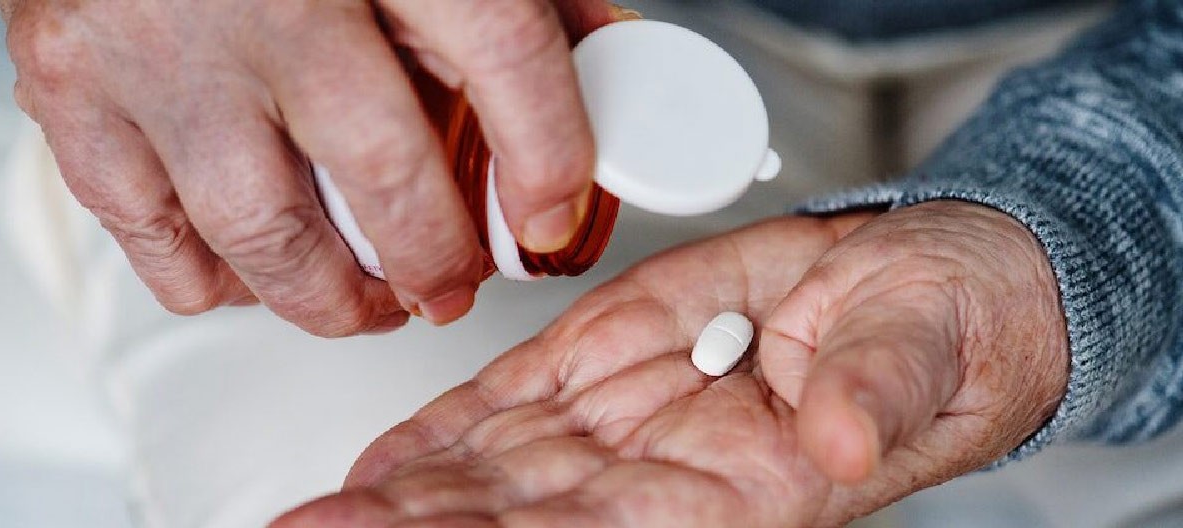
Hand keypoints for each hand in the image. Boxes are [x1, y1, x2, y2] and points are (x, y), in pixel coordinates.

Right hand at [1, 0, 616, 333]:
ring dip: (326, 298)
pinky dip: (208, 278)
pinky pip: (150, 234)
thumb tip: (606, 61)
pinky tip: (250, 270)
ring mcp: (157, 43)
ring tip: (361, 302)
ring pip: (259, 231)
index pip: (501, 51)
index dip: (547, 156)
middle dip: (431, 262)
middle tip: (447, 288)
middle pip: (379, 169)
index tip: (552, 217)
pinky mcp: (71, 82)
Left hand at [270, 201, 1067, 526]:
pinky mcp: (610, 363)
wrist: (922, 288)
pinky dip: (443, 437)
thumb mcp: (926, 350)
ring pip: (496, 473)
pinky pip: (514, 408)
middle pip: (519, 519)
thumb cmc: (940, 330)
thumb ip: (874, 393)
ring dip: (405, 498)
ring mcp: (630, 423)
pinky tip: (381, 468)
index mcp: (747, 493)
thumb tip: (840, 436)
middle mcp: (668, 475)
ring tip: (320, 516)